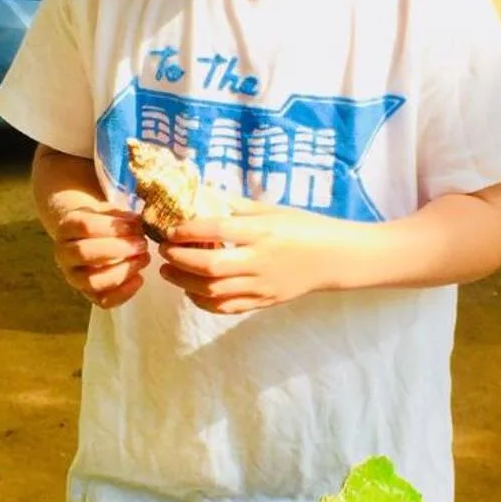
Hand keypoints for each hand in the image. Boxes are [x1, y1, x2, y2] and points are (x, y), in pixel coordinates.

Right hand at [46, 194, 148, 309]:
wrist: (90, 239)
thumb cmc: (104, 223)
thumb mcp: (109, 212)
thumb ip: (123, 216)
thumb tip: (139, 224)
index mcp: (67, 227)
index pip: (85, 226)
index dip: (112, 227)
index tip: (135, 226)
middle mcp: (64, 254)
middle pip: (84, 253)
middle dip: (118, 248)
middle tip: (142, 244)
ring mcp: (74, 277)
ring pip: (92, 281)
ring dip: (122, 271)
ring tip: (143, 259)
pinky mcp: (89, 295)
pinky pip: (104, 301)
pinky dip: (124, 293)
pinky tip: (139, 278)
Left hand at [158, 198, 349, 314]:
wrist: (336, 258)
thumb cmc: (303, 227)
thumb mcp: (272, 210)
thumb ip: (235, 205)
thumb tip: (199, 194)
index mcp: (263, 231)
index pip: (218, 230)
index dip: (188, 230)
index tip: (170, 229)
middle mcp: (261, 260)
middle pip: (210, 265)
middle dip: (179, 258)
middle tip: (164, 250)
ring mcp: (262, 285)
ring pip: (213, 290)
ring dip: (184, 281)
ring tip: (168, 270)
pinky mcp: (264, 302)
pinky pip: (226, 307)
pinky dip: (203, 302)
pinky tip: (191, 290)